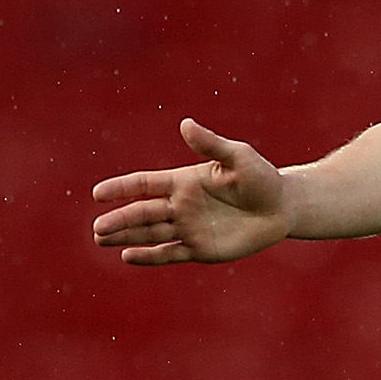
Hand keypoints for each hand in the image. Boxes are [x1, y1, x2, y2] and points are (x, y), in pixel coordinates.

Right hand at [91, 119, 291, 265]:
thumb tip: (186, 123)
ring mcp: (188, 228)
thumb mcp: (238, 157)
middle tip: (97, 228)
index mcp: (183, 182)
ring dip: (125, 236)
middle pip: (142, 213)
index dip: (121, 188)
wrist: (283, 207)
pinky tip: (128, 256)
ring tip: (100, 239)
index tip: (98, 193)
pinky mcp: (200, 249)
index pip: (145, 184)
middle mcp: (180, 205)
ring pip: (149, 233)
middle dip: (119, 220)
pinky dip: (149, 256)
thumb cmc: (261, 178)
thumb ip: (211, 144)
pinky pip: (169, 253)